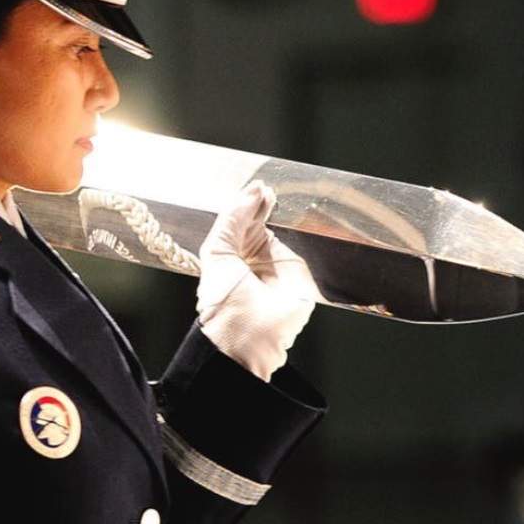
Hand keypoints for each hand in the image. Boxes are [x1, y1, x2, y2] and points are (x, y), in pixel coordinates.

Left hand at [195, 180, 317, 380]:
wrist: (246, 337)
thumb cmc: (223, 299)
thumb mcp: (218, 250)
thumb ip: (233, 219)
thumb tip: (253, 191)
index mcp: (232, 255)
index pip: (244, 221)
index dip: (250, 203)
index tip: (259, 185)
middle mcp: (257, 259)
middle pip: (265, 222)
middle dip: (266, 206)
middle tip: (269, 188)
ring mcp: (281, 266)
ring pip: (286, 232)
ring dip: (286, 216)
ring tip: (282, 198)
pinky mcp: (303, 276)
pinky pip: (306, 247)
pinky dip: (305, 233)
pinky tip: (304, 216)